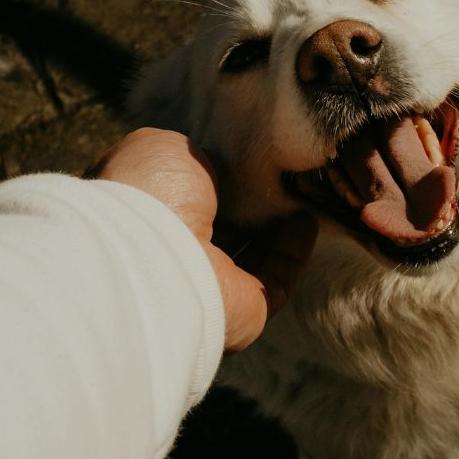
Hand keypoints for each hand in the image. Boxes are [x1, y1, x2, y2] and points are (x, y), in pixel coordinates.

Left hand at [88, 128, 316, 349]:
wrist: (153, 255)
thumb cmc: (151, 194)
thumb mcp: (165, 149)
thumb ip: (195, 157)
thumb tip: (221, 171)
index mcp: (150, 218)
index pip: (192, 199)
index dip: (222, 180)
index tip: (250, 161)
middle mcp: (176, 254)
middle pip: (224, 228)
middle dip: (254, 205)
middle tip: (284, 180)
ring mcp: (210, 285)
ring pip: (253, 256)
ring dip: (279, 229)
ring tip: (304, 197)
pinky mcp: (244, 309)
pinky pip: (276, 279)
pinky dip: (293, 252)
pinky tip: (307, 222)